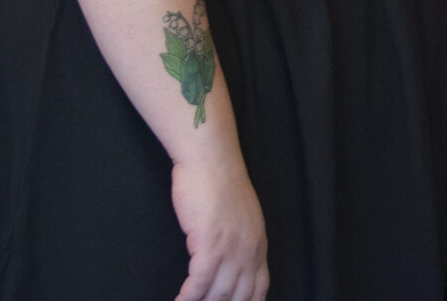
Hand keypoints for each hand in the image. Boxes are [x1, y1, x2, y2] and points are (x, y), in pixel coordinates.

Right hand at [170, 152, 267, 300]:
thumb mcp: (241, 215)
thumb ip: (240, 240)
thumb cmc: (219, 183)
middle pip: (238, 297)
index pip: (258, 289)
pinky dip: (187, 298)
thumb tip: (230, 261)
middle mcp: (250, 250)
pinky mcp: (210, 243)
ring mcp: (232, 248)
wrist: (211, 158)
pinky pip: (198, 283)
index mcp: (258, 243)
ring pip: (218, 295)